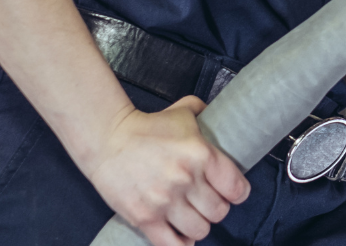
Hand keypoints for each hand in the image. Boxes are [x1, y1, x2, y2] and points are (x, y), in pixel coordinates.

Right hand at [82, 96, 249, 245]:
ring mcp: (164, 201)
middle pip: (219, 212)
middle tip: (208, 202)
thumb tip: (222, 117)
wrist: (107, 139)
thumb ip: (206, 114)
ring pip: (200, 230)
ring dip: (199, 225)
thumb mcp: (183, 112)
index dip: (238, 192)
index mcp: (201, 154)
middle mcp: (185, 180)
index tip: (233, 192)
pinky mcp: (144, 218)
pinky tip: (181, 235)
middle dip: (217, 208)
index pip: (235, 188)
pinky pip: (172, 245)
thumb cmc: (148, 127)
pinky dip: (181, 244)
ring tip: (192, 216)